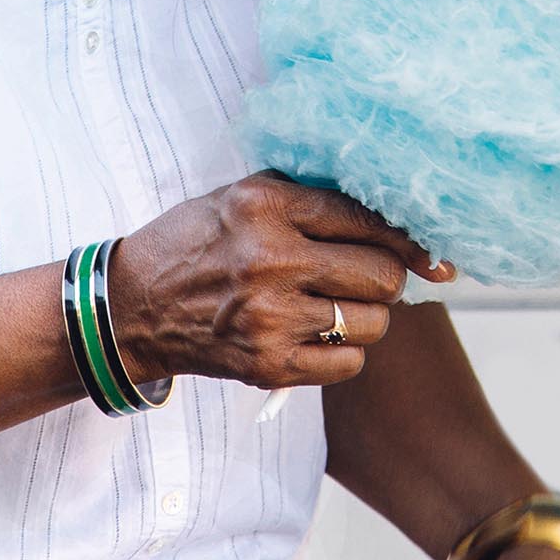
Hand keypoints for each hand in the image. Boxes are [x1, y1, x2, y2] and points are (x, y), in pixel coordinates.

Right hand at [108, 174, 451, 388]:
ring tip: (334, 304)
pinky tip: (316, 334)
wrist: (131, 306)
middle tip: (367, 276)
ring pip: (372, 322)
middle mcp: (270, 258)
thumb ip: (310, 198)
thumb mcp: (242, 195)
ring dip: (365, 316)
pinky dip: (343, 351)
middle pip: (382, 275)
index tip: (428, 250)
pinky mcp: (267, 364)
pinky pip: (348, 363)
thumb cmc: (196, 243)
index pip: (366, 217)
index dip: (406, 236)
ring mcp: (269, 316)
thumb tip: (395, 213)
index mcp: (266, 205)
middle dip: (385, 277)